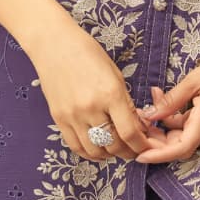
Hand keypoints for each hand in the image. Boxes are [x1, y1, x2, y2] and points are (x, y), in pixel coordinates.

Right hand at [29, 26, 157, 163]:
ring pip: (94, 150)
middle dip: (127, 152)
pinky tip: (97, 148)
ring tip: (115, 149)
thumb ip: (126, 103)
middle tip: (133, 149)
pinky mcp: (59, 119)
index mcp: (110, 93)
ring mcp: (73, 115)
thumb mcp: (115, 74)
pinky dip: (89, 153)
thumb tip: (138, 127)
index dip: (140, 145)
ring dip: (109, 154)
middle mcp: (91, 108)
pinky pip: (75, 146)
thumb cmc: (88, 54)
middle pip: (113, 145)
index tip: (145, 147)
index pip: (129, 132)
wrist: (54, 44)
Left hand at [132, 43, 199, 163]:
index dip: (158, 155)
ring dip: (161, 124)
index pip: (179, 149)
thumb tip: (149, 115)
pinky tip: (161, 98)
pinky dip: (171, 117)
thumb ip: (171, 100)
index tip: (139, 155)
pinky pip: (186, 125)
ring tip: (147, 103)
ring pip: (180, 134)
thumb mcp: (194, 80)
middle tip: (135, 122)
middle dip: (154, 138)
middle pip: (177, 145)